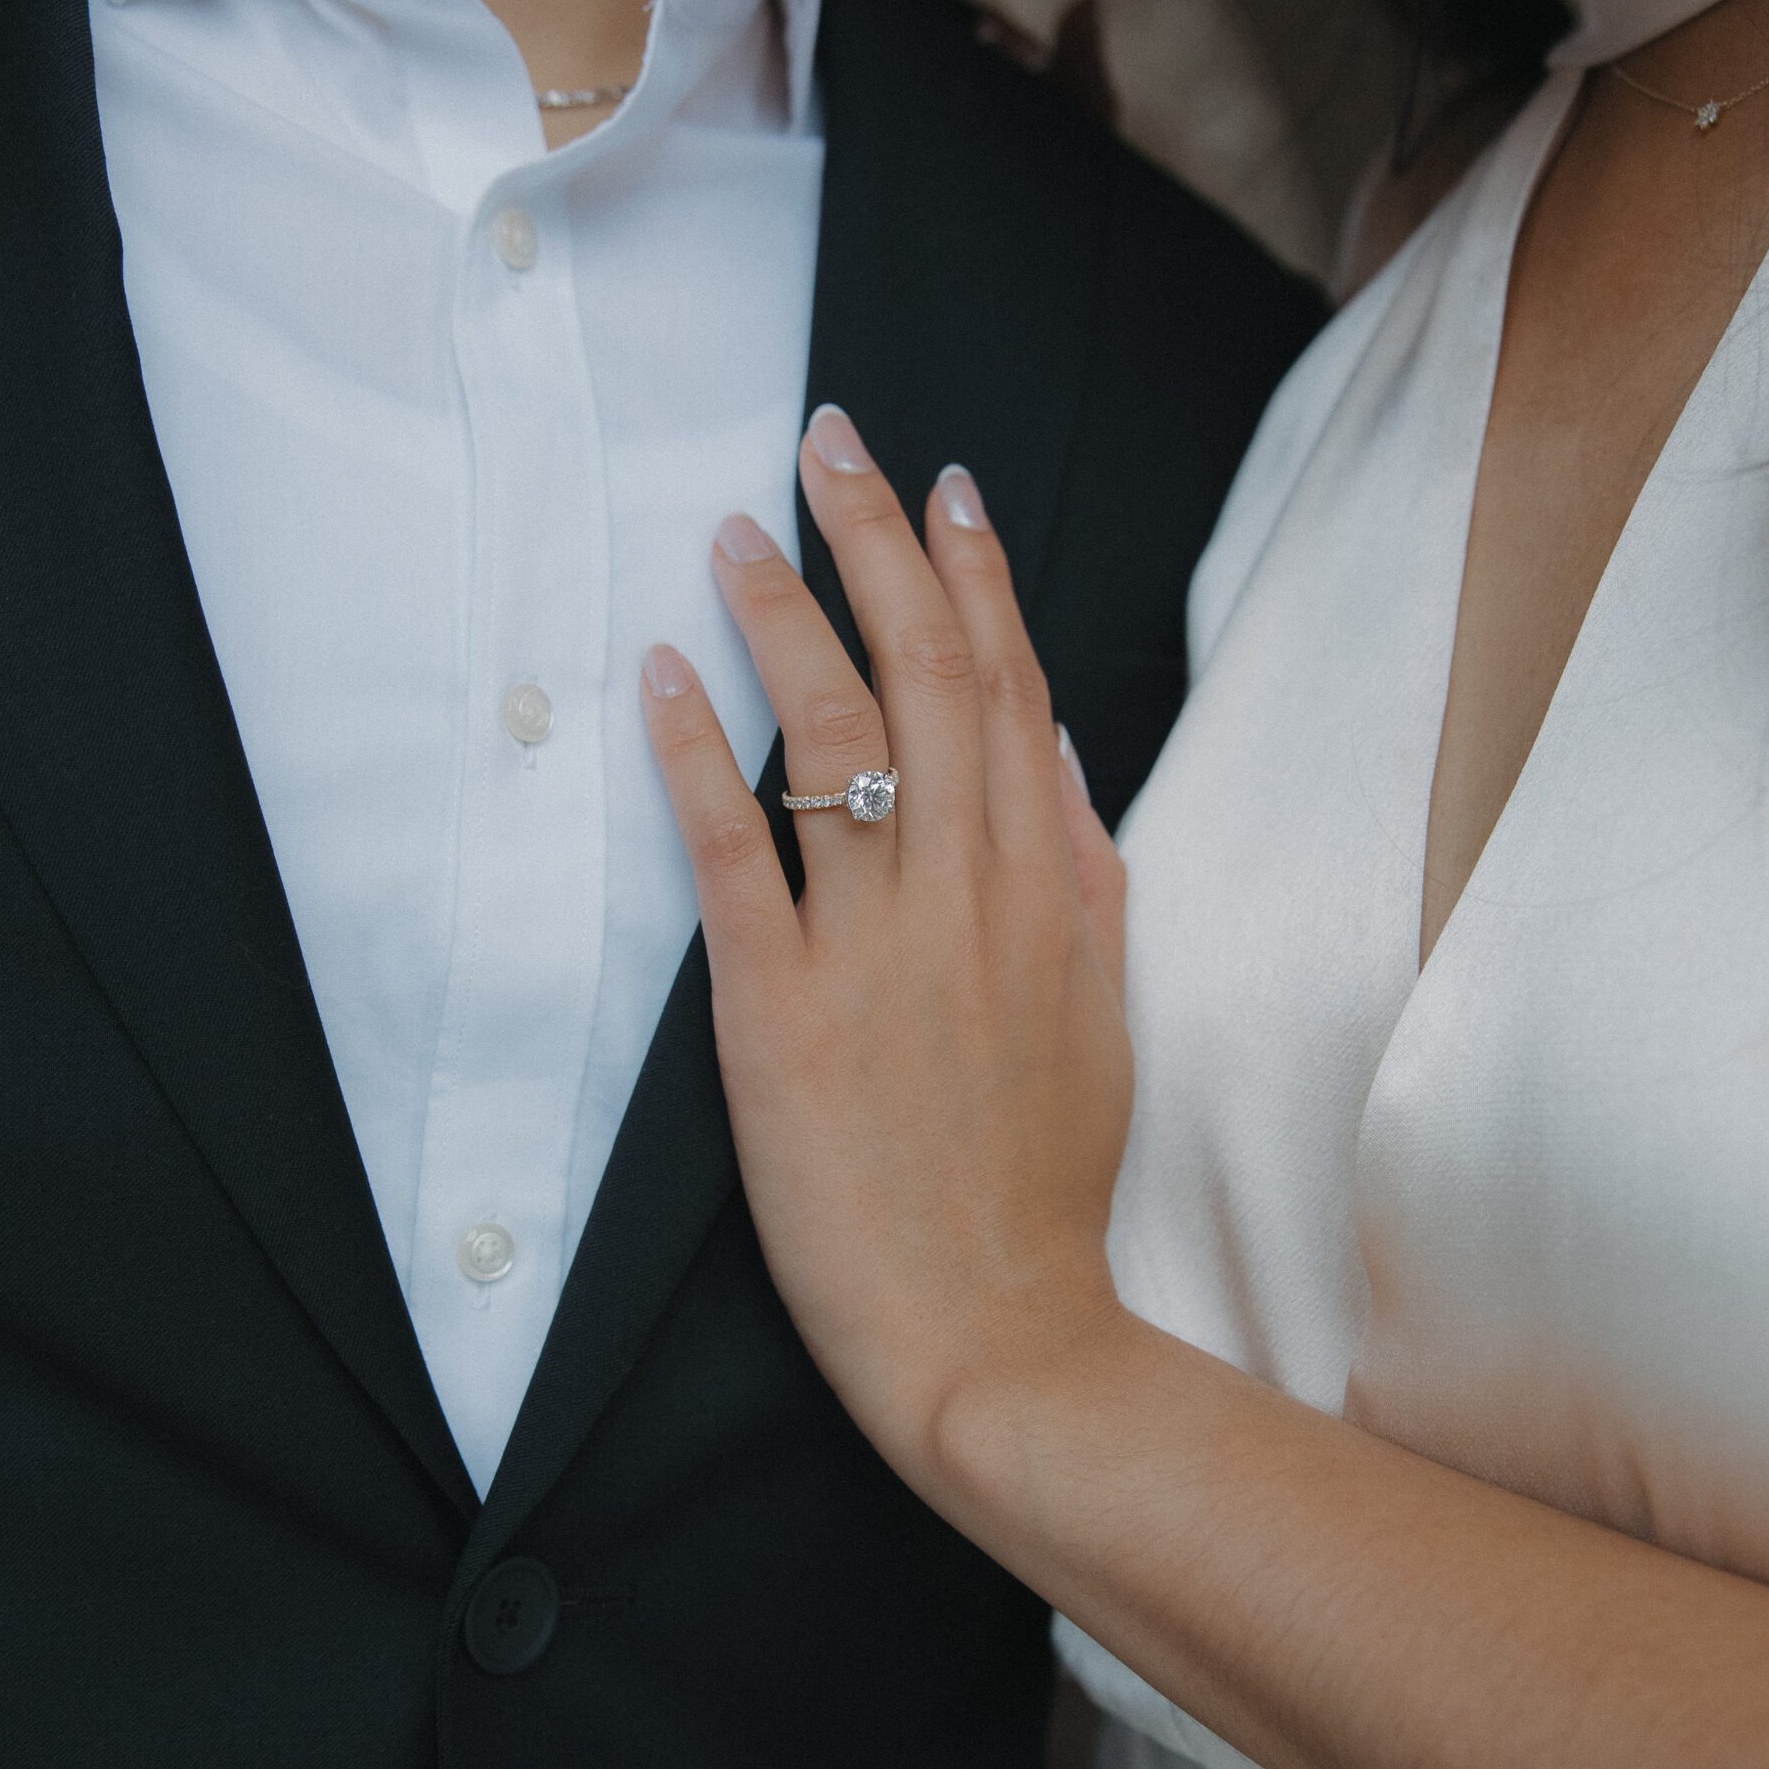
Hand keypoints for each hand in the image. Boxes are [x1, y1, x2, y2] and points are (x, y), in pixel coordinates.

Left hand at [641, 403, 1133, 1493]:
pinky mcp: (782, 1014)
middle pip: (927, 677)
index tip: (944, 484)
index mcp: (1050, 886)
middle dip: (878, 544)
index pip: (1014, 690)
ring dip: (784, 619)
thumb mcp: (1103, 1010)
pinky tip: (665, 673)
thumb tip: (1061, 752)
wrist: (1001, 1330)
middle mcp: (972, 891)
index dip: (976, 576)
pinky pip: (737, 859)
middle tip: (830, 438)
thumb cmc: (1045, 1179)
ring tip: (736, 530)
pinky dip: (699, 756)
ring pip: (836, 741)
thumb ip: (1087, 874)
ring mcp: (878, 948)